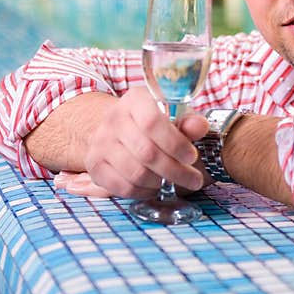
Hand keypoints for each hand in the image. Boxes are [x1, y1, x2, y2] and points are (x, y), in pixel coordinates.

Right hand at [76, 87, 208, 199]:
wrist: (116, 128)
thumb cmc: (153, 122)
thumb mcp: (173, 114)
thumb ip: (188, 121)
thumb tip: (200, 127)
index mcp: (135, 100)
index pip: (152, 123)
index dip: (175, 143)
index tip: (192, 156)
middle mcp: (113, 119)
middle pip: (147, 153)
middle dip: (176, 170)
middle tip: (194, 179)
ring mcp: (100, 143)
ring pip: (136, 173)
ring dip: (162, 182)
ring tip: (176, 182)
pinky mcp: (94, 165)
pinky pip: (123, 187)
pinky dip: (144, 192)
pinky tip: (156, 187)